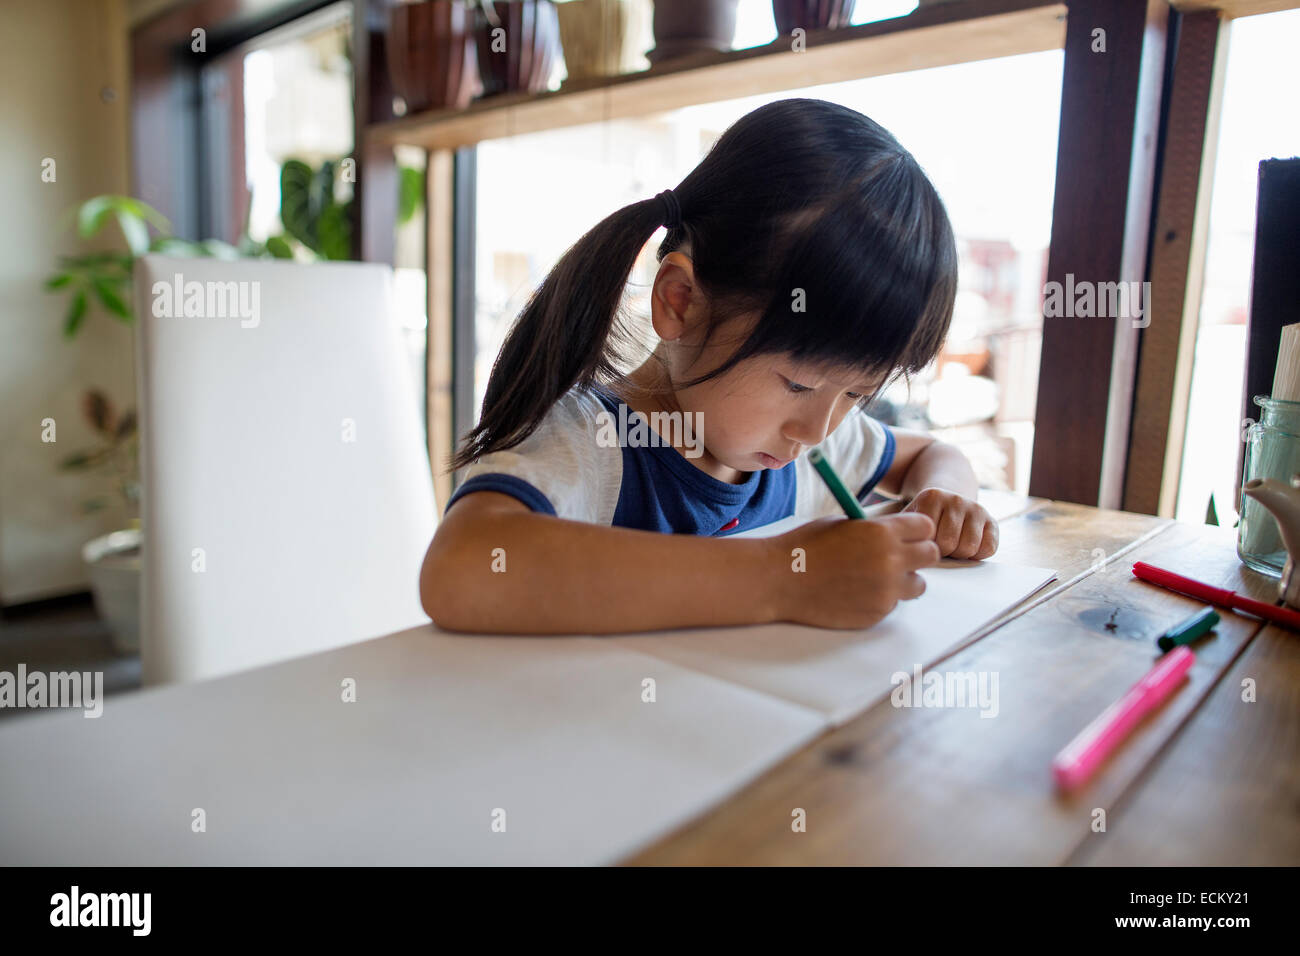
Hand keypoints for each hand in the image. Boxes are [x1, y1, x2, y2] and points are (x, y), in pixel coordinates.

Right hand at [768, 513, 940, 629]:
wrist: (778, 579)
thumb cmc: (805, 546)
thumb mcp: (843, 524)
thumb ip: (874, 529)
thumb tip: (898, 534)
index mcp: (882, 532)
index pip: (926, 526)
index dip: (914, 529)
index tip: (904, 533)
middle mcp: (891, 561)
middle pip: (931, 555)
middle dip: (917, 553)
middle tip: (898, 556)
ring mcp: (885, 591)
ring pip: (918, 585)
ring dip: (904, 580)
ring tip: (876, 577)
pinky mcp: (876, 613)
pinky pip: (893, 604)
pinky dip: (880, 598)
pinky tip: (855, 592)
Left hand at [900, 488, 998, 558]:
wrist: (948, 498)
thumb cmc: (925, 516)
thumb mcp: (910, 517)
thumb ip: (904, 530)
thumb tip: (906, 555)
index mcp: (932, 496)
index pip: (927, 537)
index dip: (924, 547)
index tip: (922, 542)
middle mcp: (956, 499)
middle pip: (949, 544)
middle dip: (942, 552)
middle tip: (938, 546)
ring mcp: (976, 508)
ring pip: (969, 548)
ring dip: (959, 554)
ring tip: (951, 546)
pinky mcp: (992, 520)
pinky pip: (988, 549)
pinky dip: (977, 554)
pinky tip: (967, 546)